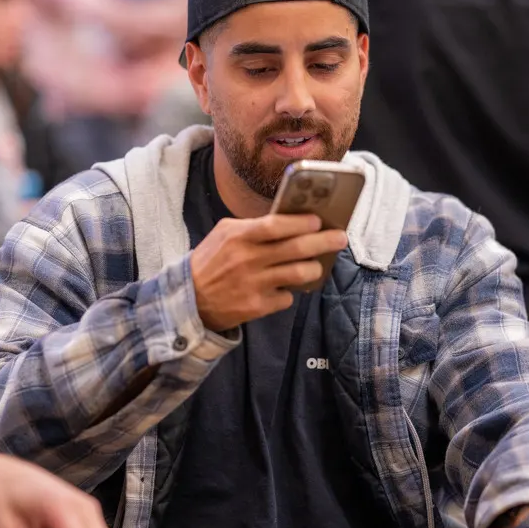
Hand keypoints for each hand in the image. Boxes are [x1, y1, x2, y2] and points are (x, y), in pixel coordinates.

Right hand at [190, 213, 348, 330]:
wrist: (188, 300)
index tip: (318, 220)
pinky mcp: (257, 307)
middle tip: (340, 238)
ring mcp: (253, 284)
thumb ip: (253, 227)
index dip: (301, 222)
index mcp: (238, 236)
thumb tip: (291, 221)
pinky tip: (285, 286)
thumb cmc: (211, 261)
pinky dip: (290, 291)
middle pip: (296, 248)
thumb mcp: (224, 234)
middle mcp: (247, 260)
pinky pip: (287, 296)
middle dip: (324, 241)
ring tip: (317, 264)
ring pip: (299, 274)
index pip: (276, 225)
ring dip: (314, 268)